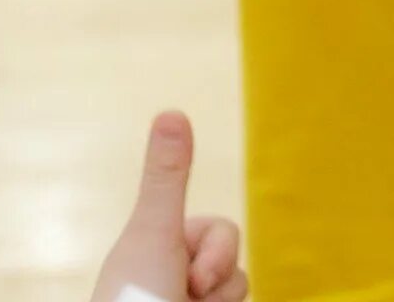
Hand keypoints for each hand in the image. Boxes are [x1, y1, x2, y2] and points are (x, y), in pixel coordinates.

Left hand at [88, 113, 248, 301]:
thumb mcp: (154, 235)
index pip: (221, 231)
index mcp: (158, 252)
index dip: (214, 252)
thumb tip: (171, 110)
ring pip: (240, 291)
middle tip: (185, 299)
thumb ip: (168, 177)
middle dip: (218, 283)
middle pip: (234, 262)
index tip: (183, 274)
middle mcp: (174, 279)